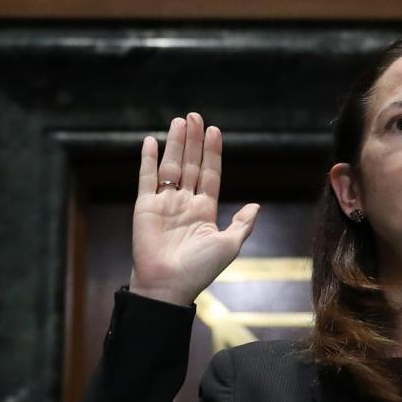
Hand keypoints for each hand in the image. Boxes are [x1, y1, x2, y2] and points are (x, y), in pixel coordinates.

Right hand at [128, 113, 259, 305]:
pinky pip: (146, 178)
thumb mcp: (229, 245)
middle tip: (196, 116)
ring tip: (180, 121)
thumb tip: (256, 206)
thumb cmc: (199, 270)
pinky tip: (150, 141)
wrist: (169, 285)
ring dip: (175, 143)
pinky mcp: (145, 207)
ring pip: (171, 166)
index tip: (215, 131)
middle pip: (191, 164)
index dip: (212, 153)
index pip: (210, 174)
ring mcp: (164, 203)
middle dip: (194, 141)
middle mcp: (184, 203)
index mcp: (205, 210)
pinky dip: (147, 159)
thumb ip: (242, 224)